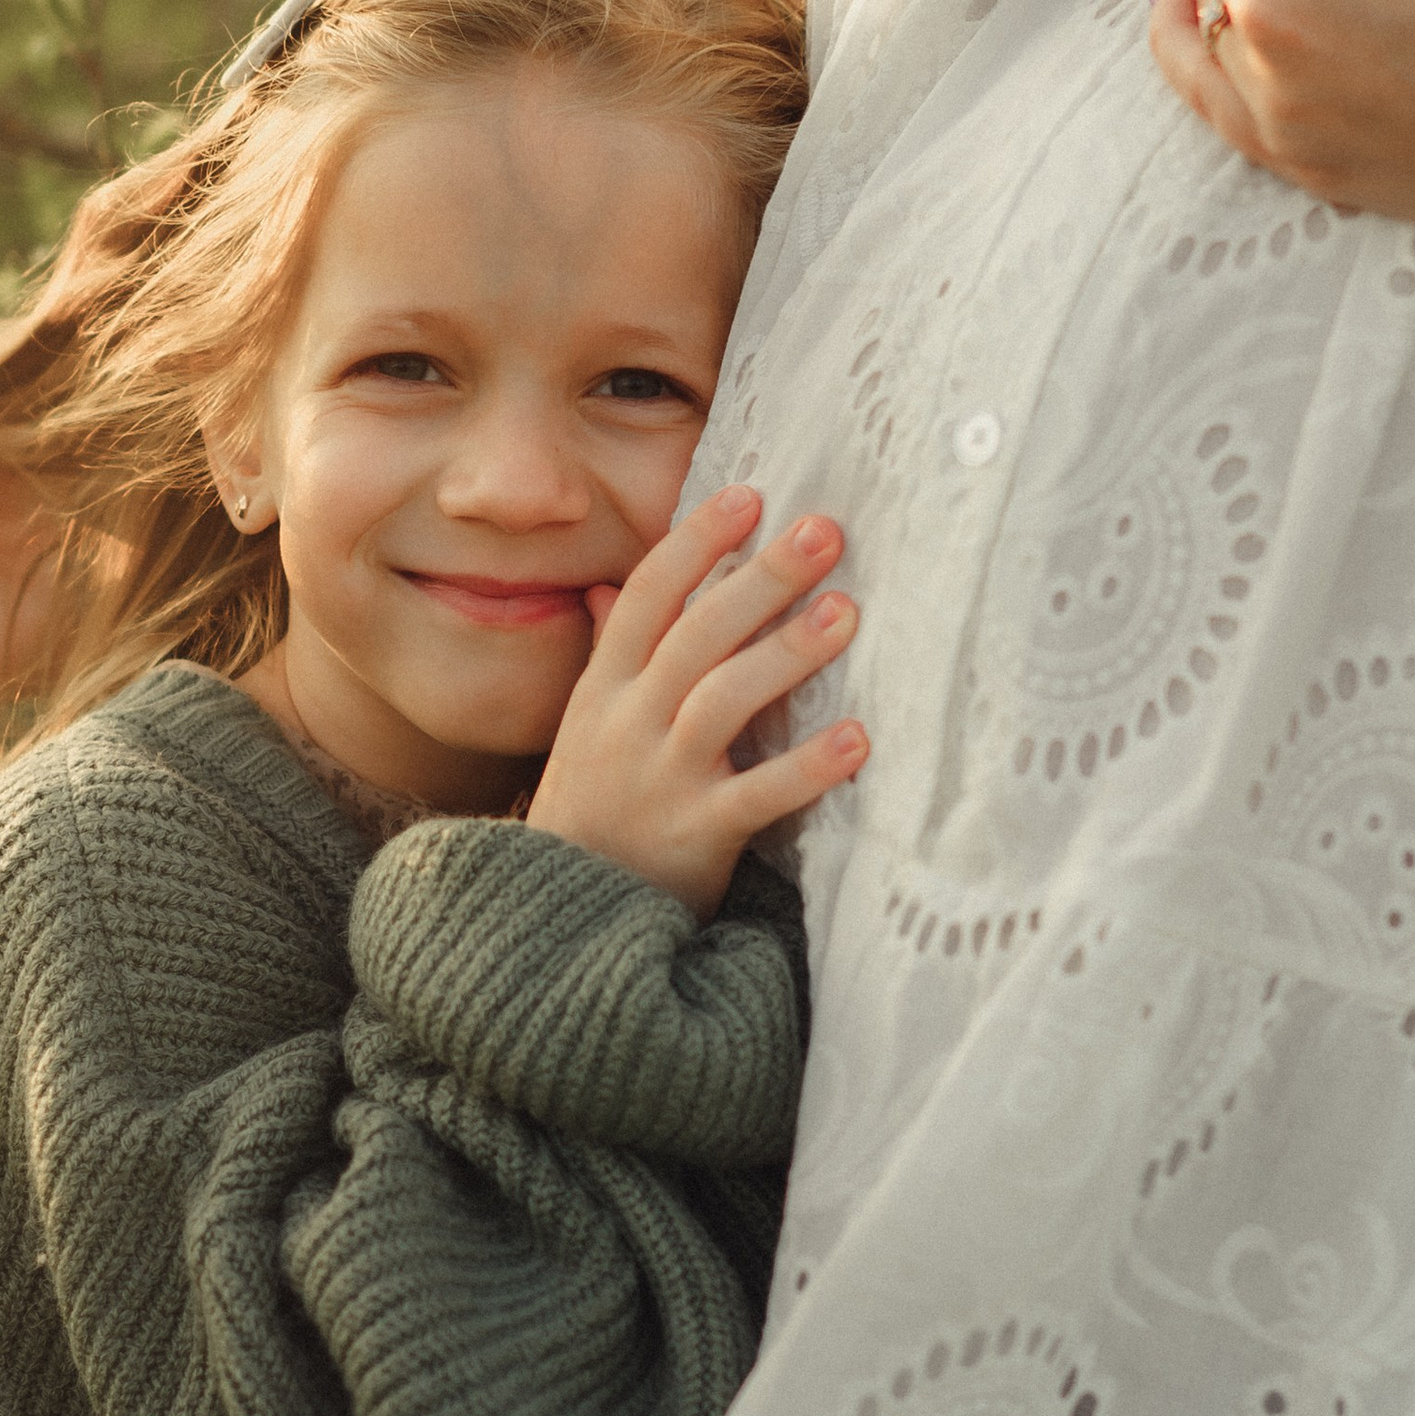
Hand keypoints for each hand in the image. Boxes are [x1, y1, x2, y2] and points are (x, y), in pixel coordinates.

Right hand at [525, 486, 867, 915]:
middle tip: (824, 533)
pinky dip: (807, 768)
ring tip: (847, 614)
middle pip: (695, 636)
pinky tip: (858, 740)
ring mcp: (659, 781)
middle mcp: (626, 725)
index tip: (750, 497)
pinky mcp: (696, 836)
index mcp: (602, 689)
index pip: (647, 597)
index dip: (696, 543)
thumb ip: (609, 655)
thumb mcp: (584, 726)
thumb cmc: (592, 808)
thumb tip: (612, 587)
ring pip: (722, 701)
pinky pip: (756, 796)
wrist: (556, 918)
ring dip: (787, 653)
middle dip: (761, 579)